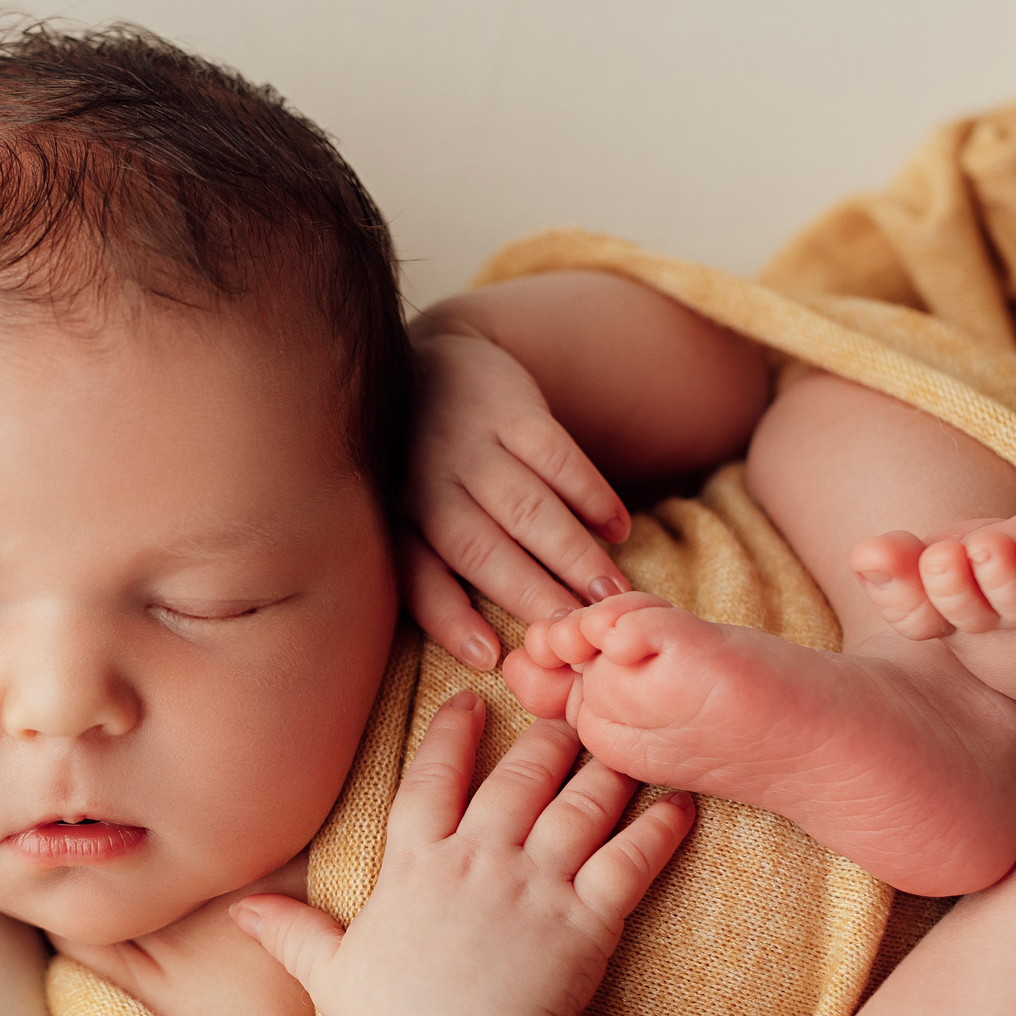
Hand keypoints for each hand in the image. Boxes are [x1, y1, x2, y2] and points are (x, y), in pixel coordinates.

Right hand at [230, 693, 694, 1015]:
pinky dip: (657, 830)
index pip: (430, 778)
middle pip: (517, 778)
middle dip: (544, 738)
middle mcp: (476, 861)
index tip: (470, 701)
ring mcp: (534, 886)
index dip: (451, 735)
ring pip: (578, 806)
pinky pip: (629, 861)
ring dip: (603, 770)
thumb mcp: (332, 973)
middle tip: (567, 713)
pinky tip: (677, 803)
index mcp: (415, 865)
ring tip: (622, 745)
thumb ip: (292, 931)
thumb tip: (238, 910)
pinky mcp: (586, 920)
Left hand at [402, 317, 633, 669]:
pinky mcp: (510, 408)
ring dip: (570, 552)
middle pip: (480, 548)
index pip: (418, 576)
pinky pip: (556, 455)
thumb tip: (485, 654)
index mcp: (397, 521)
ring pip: (524, 506)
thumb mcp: (410, 519)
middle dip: (531, 593)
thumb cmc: (426, 470)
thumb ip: (434, 577)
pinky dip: (590, 493)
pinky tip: (618, 528)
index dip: (450, 618)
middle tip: (577, 633)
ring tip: (611, 593)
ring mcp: (469, 444)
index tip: (491, 655)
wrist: (431, 360)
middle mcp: (425, 483)